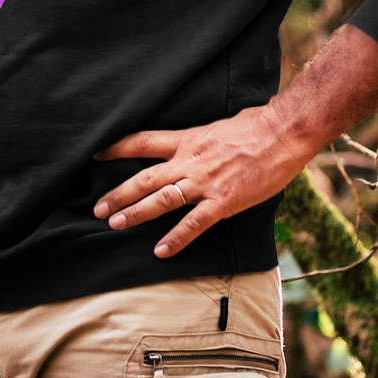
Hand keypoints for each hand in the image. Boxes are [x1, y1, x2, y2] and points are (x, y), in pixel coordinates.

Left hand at [92, 101, 308, 257]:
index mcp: (187, 139)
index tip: (94, 154)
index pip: (142, 141)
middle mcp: (189, 161)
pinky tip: (160, 251)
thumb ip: (197, 141)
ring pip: (161, 200)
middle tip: (97, 208)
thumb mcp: (215, 127)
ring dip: (136, 213)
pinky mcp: (223, 202)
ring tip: (115, 224)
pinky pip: (194, 224)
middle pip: (144, 177)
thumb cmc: (255, 126)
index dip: (116, 148)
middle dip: (118, 193)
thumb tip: (187, 147)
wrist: (283, 133)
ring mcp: (205, 182)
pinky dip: (176, 238)